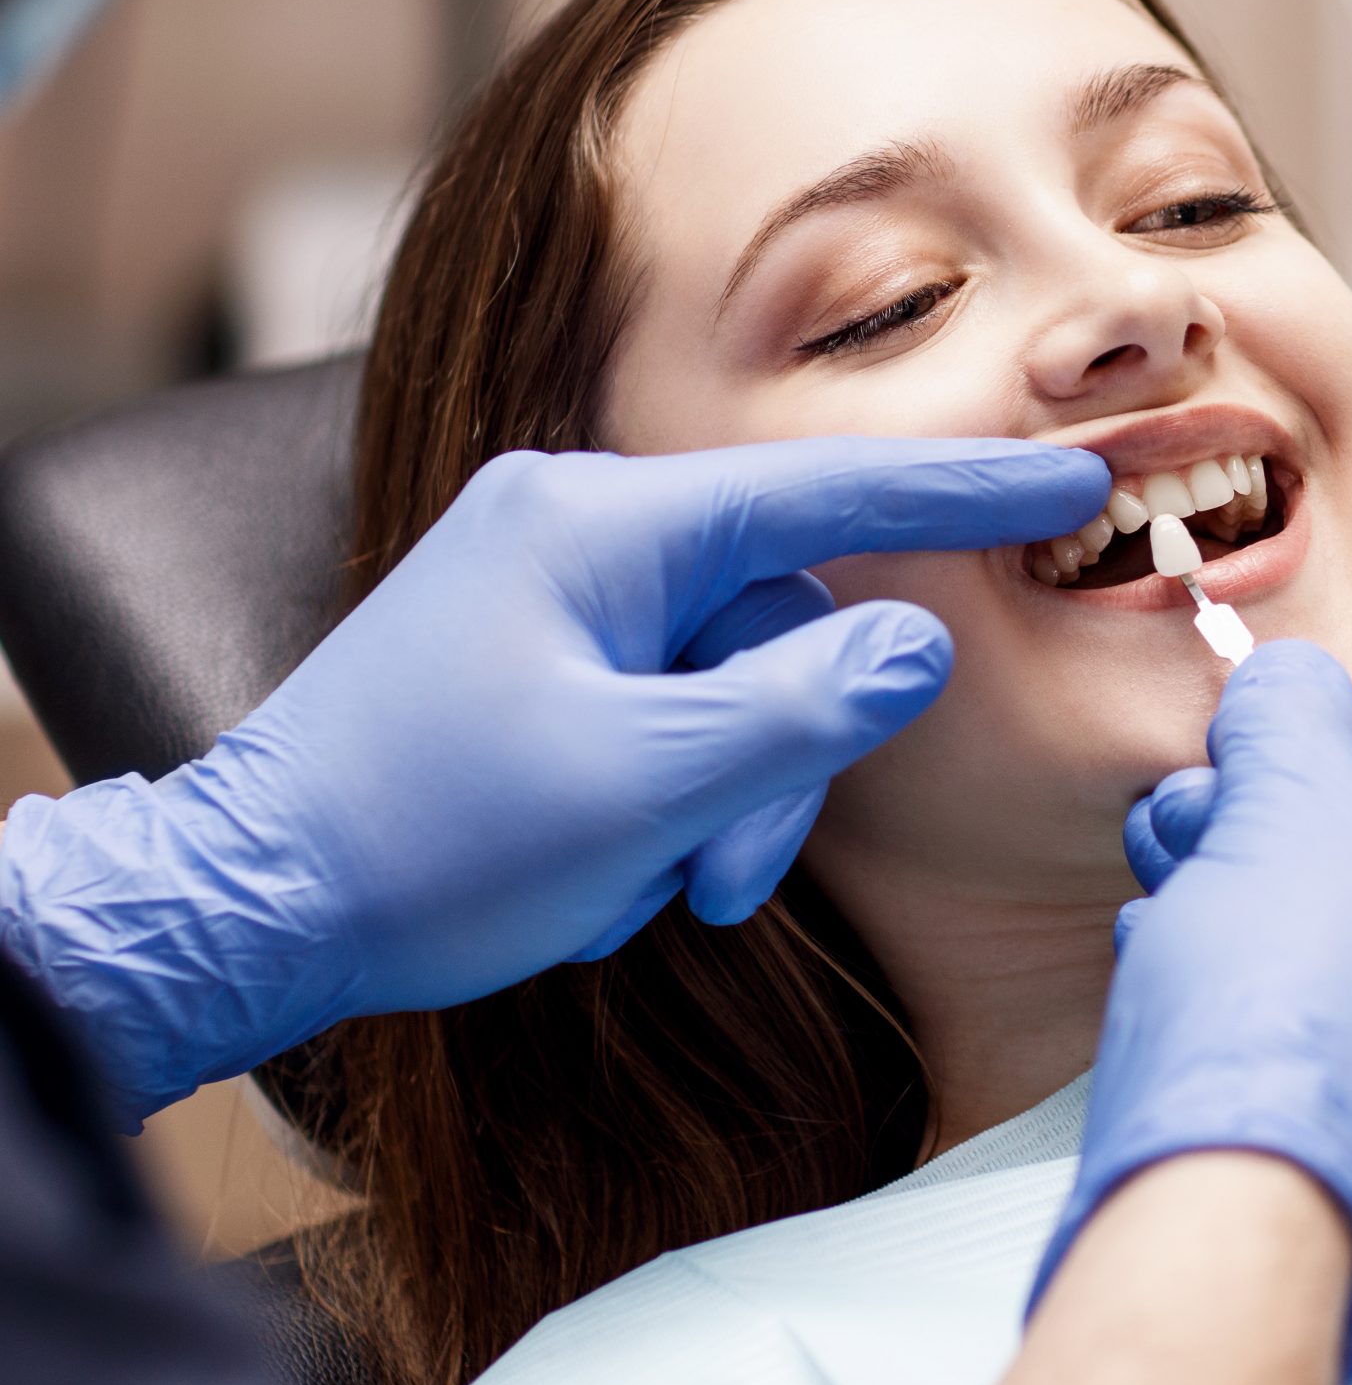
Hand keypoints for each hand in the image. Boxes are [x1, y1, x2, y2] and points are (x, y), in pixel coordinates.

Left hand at [0, 434, 1106, 1125]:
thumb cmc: (426, 841)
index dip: (961, 489)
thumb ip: (803, 708)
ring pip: (729, 680)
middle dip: (777, 761)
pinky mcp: (539, 655)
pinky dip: (668, 796)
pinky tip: (604, 867)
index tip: (1073, 479)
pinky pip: (669, 706)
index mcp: (600, 523)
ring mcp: (553, 591)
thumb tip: (917, 642)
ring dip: (721, 800)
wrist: (245, 906)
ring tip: (652, 892)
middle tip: (723, 883)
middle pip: (776, 620)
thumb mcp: (644, 787)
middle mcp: (577, 528)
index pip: (823, 488)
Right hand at [1037, 640, 1351, 1375]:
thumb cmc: (1289, 994)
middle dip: (1273, 831)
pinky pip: (1334, 1068)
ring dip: (1247, 909)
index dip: (1337, 750)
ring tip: (1153, 879)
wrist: (1230, 1220)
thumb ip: (1293, 718)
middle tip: (1178, 809)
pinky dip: (1257, 1007)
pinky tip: (1167, 969)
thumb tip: (1289, 678)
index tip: (1249, 743)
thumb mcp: (1287, 805)